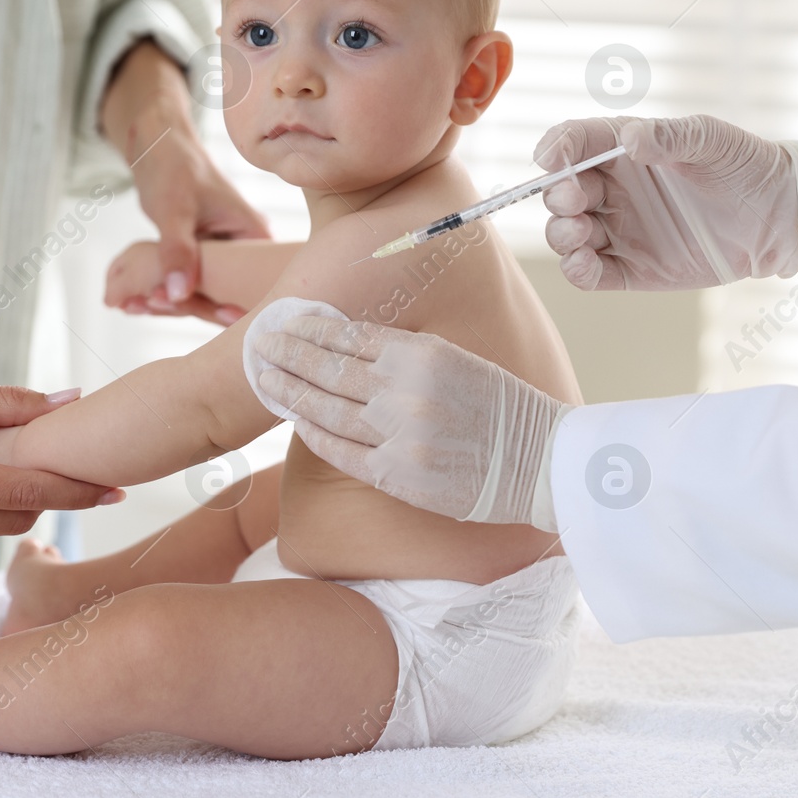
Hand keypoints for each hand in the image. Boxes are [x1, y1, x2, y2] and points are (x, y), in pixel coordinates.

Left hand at [99, 41, 269, 323]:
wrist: (159, 148)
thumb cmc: (174, 167)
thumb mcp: (175, 209)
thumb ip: (177, 251)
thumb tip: (179, 295)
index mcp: (256, 237)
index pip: (250, 286)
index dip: (221, 306)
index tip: (183, 308)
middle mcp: (247, 253)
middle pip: (224, 296)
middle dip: (184, 307)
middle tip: (146, 305)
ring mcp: (225, 259)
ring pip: (200, 295)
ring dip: (166, 303)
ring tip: (128, 304)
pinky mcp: (204, 262)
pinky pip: (186, 287)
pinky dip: (160, 292)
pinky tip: (129, 299)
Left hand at [253, 317, 569, 531]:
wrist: (538, 460)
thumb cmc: (499, 406)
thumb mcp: (455, 359)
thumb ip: (404, 353)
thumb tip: (347, 344)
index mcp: (421, 354)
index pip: (350, 336)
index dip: (311, 329)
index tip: (285, 322)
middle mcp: (405, 391)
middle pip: (329, 369)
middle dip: (289, 354)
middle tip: (260, 343)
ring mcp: (397, 435)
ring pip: (326, 409)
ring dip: (290, 391)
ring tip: (266, 377)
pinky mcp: (396, 475)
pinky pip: (340, 451)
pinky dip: (313, 433)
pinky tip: (296, 419)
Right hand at [537, 116, 797, 290]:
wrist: (782, 217)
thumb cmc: (747, 165)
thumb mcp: (712, 140)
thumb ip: (669, 137)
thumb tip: (629, 141)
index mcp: (625, 150)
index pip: (575, 143)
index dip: (556, 149)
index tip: (550, 159)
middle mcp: (615, 189)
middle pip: (562, 191)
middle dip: (558, 195)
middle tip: (575, 199)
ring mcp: (621, 230)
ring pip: (567, 234)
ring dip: (561, 234)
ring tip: (580, 234)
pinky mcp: (632, 269)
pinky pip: (590, 273)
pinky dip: (577, 270)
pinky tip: (584, 263)